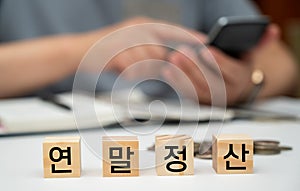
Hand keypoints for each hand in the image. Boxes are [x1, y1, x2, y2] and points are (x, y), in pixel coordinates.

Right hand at [91, 17, 205, 78]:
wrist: (80, 51)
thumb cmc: (108, 50)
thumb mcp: (131, 44)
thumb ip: (150, 49)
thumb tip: (170, 59)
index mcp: (142, 24)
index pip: (172, 30)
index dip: (189, 36)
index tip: (206, 42)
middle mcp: (137, 28)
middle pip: (161, 51)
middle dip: (157, 63)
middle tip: (142, 65)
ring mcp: (127, 39)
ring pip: (148, 60)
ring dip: (142, 68)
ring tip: (126, 64)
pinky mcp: (118, 51)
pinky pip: (134, 68)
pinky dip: (130, 71)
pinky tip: (120, 67)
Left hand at [164, 46, 253, 104]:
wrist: (235, 86)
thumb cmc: (238, 66)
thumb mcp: (250, 54)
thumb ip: (260, 42)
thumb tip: (271, 30)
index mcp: (241, 78)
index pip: (230, 71)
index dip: (218, 61)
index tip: (205, 50)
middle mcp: (228, 93)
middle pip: (211, 81)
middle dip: (195, 66)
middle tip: (181, 52)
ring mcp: (214, 100)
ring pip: (197, 89)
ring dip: (183, 75)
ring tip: (172, 59)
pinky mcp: (201, 102)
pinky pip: (188, 95)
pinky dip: (177, 83)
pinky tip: (168, 71)